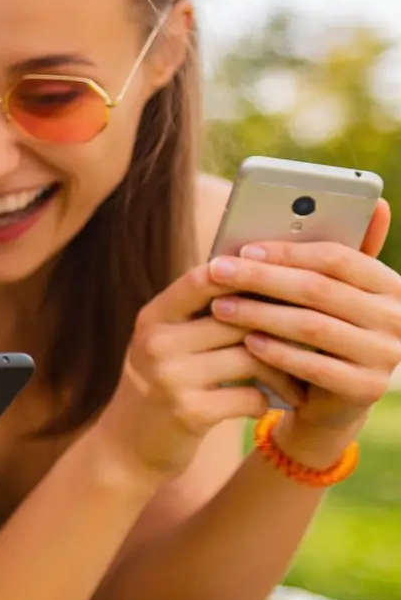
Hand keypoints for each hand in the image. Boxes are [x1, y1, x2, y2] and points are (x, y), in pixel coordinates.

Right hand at [97, 260, 308, 482]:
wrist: (124, 448)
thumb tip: (267, 285)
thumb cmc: (157, 388)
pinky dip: (265, 402)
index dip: (248, 275)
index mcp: (153, 317)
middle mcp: (158, 342)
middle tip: (312, 340)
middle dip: (282, 329)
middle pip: (239, 318)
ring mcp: (171, 377)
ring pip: (251, 357)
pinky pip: (250, 396)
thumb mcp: (163, 345)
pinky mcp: (189, 412)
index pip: (204, 278)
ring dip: (283, 372)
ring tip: (294, 384)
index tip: (285, 282)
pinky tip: (265, 406)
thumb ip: (198, 317)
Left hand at [204, 201, 400, 455]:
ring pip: (312, 325)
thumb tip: (370, 201)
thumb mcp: (327, 294)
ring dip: (260, 314)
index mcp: (391, 284)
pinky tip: (247, 342)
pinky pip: (314, 365)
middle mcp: (397, 317)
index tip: (243, 249)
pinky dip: (277, 352)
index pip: (337, 258)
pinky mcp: (366, 387)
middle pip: (319, 289)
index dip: (287, 252)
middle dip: (262, 279)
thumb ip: (329, 257)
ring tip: (220, 307)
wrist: (331, 398)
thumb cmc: (322, 330)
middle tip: (217, 273)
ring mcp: (386, 354)